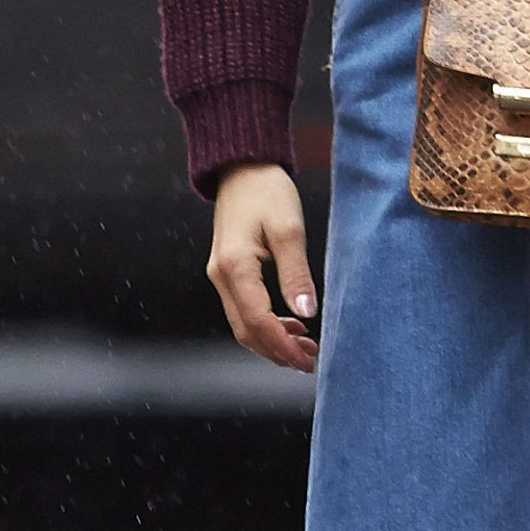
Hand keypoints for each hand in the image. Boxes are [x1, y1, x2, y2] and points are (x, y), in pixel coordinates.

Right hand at [208, 163, 318, 370]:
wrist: (243, 168)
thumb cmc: (267, 191)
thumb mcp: (289, 229)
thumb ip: (296, 273)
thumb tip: (306, 313)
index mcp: (234, 266)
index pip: (257, 320)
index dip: (282, 345)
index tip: (306, 360)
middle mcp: (221, 275)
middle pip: (245, 330)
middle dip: (276, 351)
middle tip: (309, 362)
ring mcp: (221, 274)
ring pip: (242, 323)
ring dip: (271, 340)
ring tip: (305, 348)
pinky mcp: (228, 271)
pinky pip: (243, 308)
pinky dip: (265, 324)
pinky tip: (290, 325)